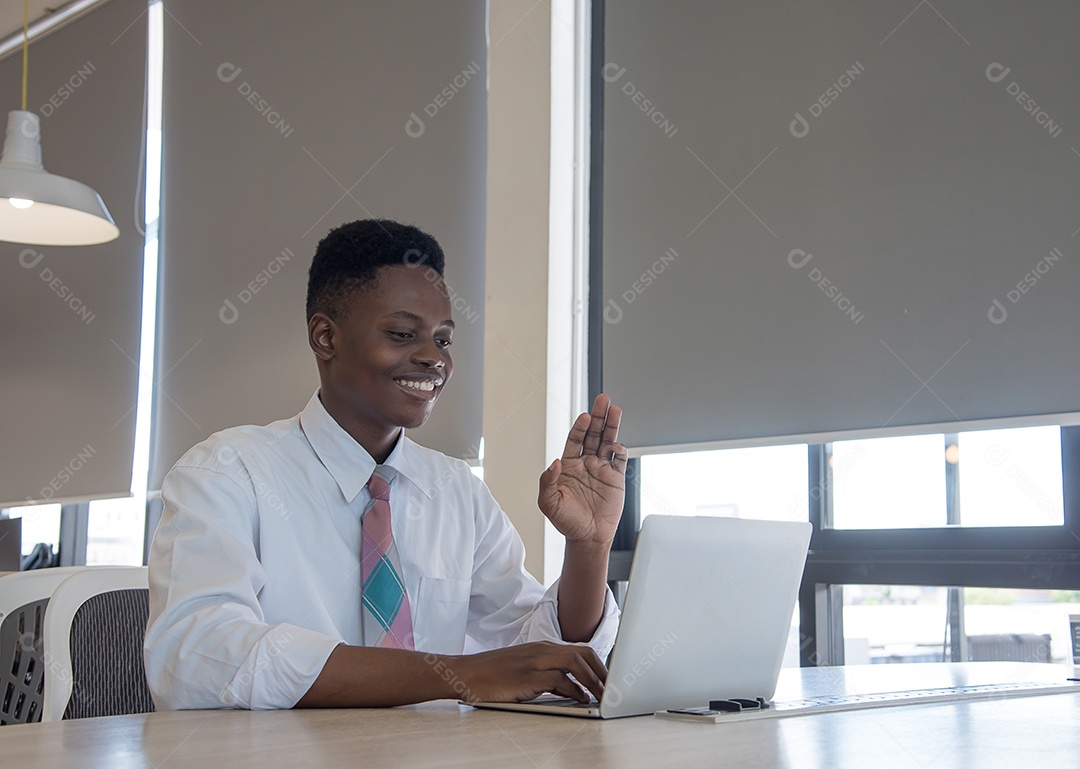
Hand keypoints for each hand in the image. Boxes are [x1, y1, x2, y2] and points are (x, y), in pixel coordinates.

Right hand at [449, 642, 606, 703]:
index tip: (609, 681)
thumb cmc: (494, 674)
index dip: (599, 665)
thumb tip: (574, 690)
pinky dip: (574, 689)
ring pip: (576, 663)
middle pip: (584, 653)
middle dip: (602, 671)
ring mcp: (535, 661)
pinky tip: (580, 699)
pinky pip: (560, 680)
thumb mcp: (526, 670)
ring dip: (594, 681)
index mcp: (543, 647)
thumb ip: (550, 676)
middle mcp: (542, 650)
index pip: (580, 650)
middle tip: (613, 689)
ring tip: (603, 696)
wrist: (466, 673)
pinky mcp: (528, 676)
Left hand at [538, 393, 627, 545]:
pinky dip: (619, 450)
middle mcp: (586, 463)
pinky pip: (619, 459)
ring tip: (615, 409)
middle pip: (593, 434)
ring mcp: (602, 469)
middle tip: (603, 399)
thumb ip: (547, 481)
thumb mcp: (548, 503)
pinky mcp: (616, 478)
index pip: (575, 439)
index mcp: (568, 465)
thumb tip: (555, 462)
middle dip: (598, 417)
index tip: (584, 417)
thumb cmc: (566, 521)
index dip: (580, 427)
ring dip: (611, 426)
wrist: (588, 538)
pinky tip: (616, 445)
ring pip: (607, 441)